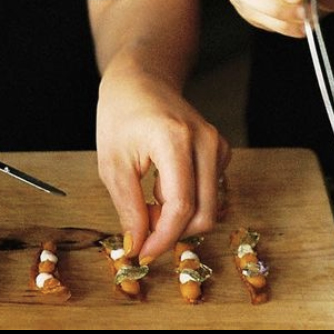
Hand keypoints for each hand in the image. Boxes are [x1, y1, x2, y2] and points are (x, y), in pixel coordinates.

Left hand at [95, 70, 229, 265]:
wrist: (141, 80)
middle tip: (142, 226)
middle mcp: (205, 142)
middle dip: (172, 232)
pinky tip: (164, 186)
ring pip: (209, 206)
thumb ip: (128, 208)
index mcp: (175, 140)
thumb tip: (137, 246)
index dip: (162, 239)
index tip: (141, 253)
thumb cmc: (121, 115)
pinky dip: (188, 202)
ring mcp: (217, 144)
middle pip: (204, 213)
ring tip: (149, 198)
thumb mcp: (113, 164)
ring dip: (179, 217)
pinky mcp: (220, 150)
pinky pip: (210, 192)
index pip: (180, 206)